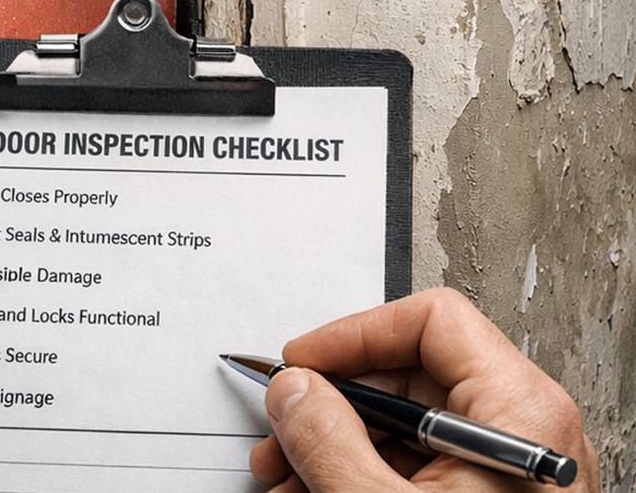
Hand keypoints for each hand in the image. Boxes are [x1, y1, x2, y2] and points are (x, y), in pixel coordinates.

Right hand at [250, 287, 598, 491]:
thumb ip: (327, 440)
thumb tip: (294, 390)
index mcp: (517, 411)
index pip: (431, 322)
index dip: (355, 334)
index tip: (302, 364)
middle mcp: (518, 430)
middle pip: (408, 374)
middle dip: (330, 402)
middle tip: (281, 429)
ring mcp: (501, 468)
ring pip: (401, 424)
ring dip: (331, 444)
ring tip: (283, 479)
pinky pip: (411, 465)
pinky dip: (356, 475)